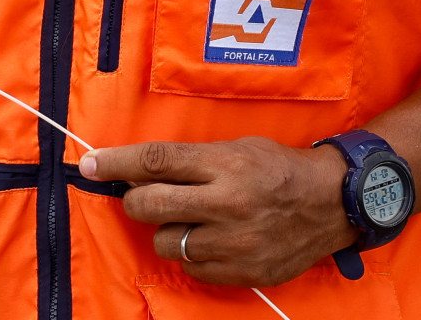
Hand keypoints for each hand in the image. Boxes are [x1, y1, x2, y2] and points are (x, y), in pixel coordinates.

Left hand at [81, 136, 353, 287]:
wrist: (331, 203)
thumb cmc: (278, 168)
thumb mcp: (236, 148)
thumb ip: (190, 161)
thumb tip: (137, 171)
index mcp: (224, 164)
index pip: (155, 161)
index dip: (115, 163)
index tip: (89, 165)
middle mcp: (226, 203)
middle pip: (148, 205)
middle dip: (135, 200)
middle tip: (143, 196)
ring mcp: (234, 242)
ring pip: (164, 241)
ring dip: (167, 230)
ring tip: (192, 219)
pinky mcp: (242, 271)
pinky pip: (191, 268)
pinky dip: (192, 255)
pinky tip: (211, 240)